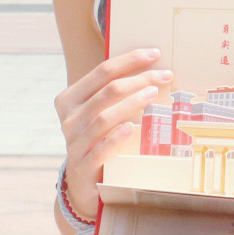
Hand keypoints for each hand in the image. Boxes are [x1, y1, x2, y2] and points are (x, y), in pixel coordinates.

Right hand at [54, 48, 172, 222]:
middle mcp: (69, 118)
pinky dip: (116, 137)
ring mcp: (74, 142)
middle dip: (138, 79)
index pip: (102, 71)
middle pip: (107, 91)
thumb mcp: (99, 113)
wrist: (83, 181)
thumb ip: (113, 93)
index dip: (129, 60)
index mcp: (70, 99)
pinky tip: (132, 128)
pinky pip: (100, 149)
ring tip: (154, 94)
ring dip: (132, 103)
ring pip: (104, 117)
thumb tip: (152, 67)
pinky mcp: (82, 166)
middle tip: (164, 75)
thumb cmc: (97, 139)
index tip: (155, 53)